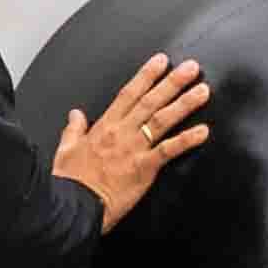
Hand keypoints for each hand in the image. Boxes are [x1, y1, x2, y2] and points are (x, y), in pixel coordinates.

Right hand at [53, 55, 210, 229]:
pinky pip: (169, 151)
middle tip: (191, 68)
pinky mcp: (144, 168)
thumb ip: (72, 129)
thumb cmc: (69, 182)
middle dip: (172, 82)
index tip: (160, 61)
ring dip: (184, 104)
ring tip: (202, 91)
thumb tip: (75, 115)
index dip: (146, 75)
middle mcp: (121, 133)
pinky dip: (186, 140)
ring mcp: (134, 149)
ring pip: (163, 120)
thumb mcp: (65, 150)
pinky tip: (202, 131)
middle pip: (151, 101)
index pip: (129, 94)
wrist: (73, 206)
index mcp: (104, 127)